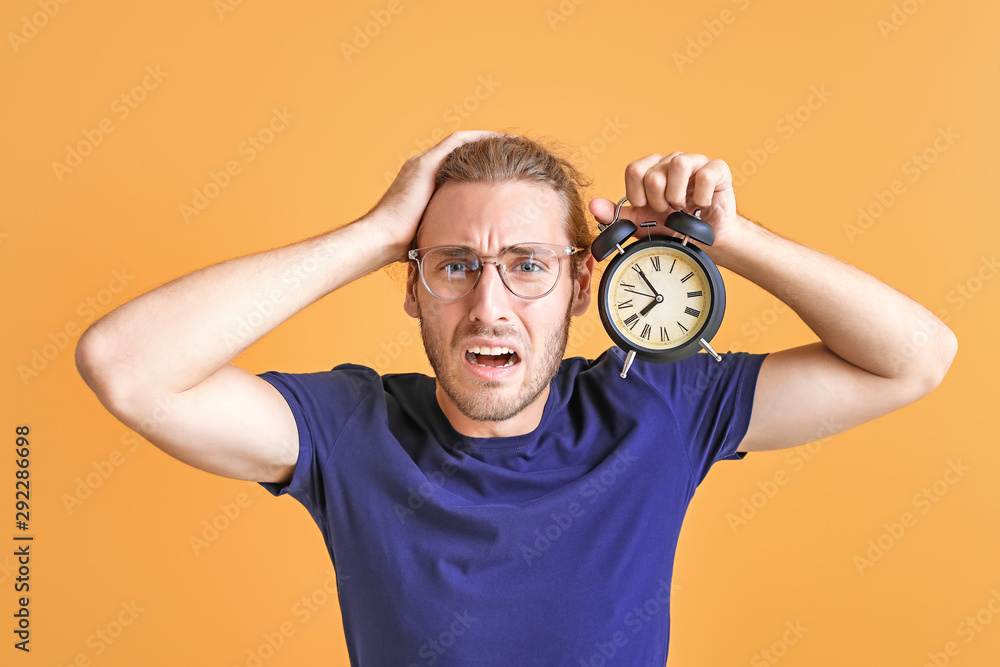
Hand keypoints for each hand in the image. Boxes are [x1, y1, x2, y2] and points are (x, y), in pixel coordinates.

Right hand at [366, 130, 506, 259]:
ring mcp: (422, 164)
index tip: (504, 171)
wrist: (382, 240)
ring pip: (461, 142)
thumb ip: (447, 229)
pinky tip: (500, 141)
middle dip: (487, 150)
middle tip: (513, 153)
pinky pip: (458, 143)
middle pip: (461, 151)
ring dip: (487, 141)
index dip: (481, 165)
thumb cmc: (402, 246)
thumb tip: (466, 247)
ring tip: (513, 143)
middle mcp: (422, 168)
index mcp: (423, 183)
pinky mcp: (425, 164)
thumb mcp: (432, 232)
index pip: (457, 166)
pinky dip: (480, 139)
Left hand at [589, 152, 744, 255]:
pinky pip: (705, 174)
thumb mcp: (642, 223)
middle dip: (658, 201)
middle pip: (653, 173)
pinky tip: (701, 205)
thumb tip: (593, 206)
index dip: (638, 196)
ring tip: (682, 208)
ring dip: (677, 195)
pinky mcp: (718, 169)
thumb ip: (617, 216)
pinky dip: (701, 196)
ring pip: (678, 164)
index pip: (634, 170)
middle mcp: (672, 161)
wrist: (706, 238)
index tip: (648, 209)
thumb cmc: (675, 227)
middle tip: (668, 211)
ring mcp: (696, 162)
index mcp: (653, 169)